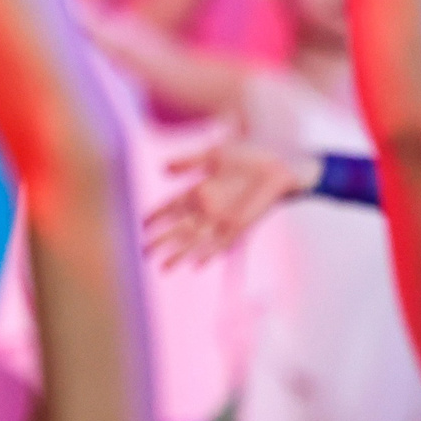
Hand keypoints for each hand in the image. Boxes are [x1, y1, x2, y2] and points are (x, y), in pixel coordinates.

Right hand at [142, 137, 316, 268]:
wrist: (280, 160)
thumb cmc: (249, 153)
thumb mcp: (214, 155)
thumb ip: (187, 162)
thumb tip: (162, 170)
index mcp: (198, 190)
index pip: (170, 207)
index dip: (155, 216)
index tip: (140, 226)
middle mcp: (208, 207)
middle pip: (179, 228)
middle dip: (161, 241)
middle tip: (144, 253)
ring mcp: (224, 218)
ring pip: (196, 241)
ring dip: (180, 254)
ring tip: (163, 268)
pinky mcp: (242, 226)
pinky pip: (222, 244)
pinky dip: (210, 254)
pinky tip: (197, 265)